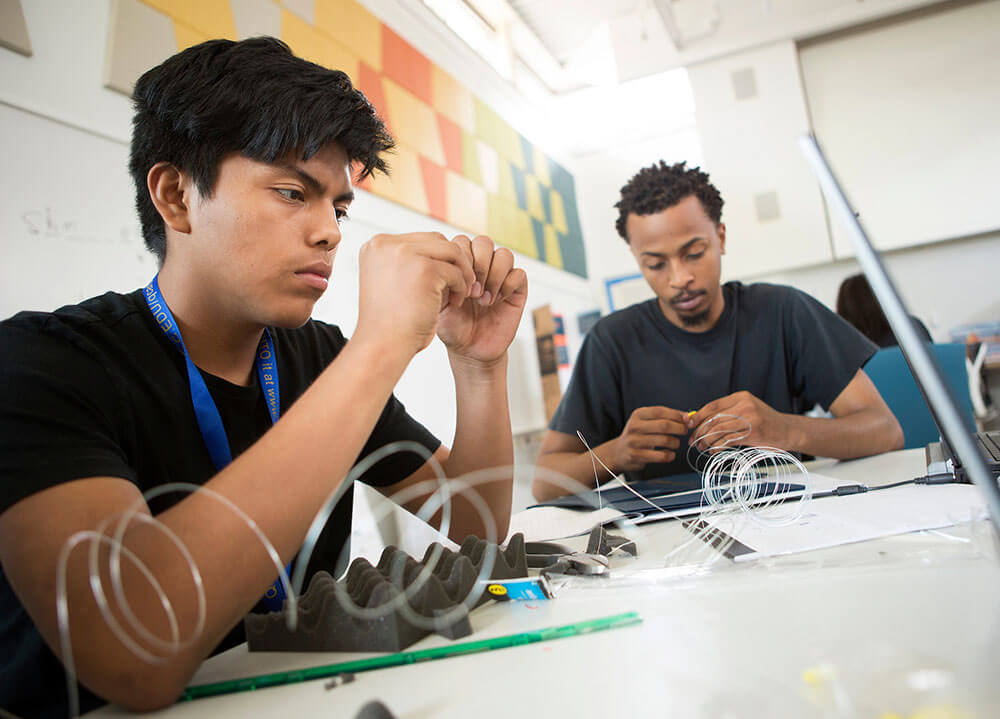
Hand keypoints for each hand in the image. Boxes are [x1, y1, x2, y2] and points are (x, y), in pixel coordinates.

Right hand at [355, 232, 474, 355]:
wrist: (382, 346)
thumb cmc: (389, 323)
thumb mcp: (391, 283)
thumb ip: (408, 262)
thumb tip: (444, 248)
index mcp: (376, 246)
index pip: (419, 240)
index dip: (437, 259)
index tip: (441, 282)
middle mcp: (387, 244)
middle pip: (437, 240)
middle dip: (452, 263)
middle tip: (457, 286)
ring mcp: (405, 254)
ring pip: (451, 251)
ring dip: (461, 273)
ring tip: (459, 294)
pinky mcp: (424, 269)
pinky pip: (456, 272)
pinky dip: (460, 288)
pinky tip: (454, 304)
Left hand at [436, 235, 527, 365]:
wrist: (470, 350)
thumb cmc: (452, 326)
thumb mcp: (438, 302)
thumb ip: (439, 279)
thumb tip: (444, 262)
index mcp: (461, 264)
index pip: (463, 242)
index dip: (461, 260)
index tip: (457, 286)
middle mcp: (482, 265)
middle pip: (484, 242)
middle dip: (479, 265)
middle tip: (473, 292)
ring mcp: (501, 276)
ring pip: (505, 254)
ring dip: (494, 276)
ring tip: (484, 300)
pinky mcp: (517, 289)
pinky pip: (519, 274)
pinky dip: (508, 286)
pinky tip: (497, 302)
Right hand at [608, 407, 688, 471]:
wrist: (618, 452)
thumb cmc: (638, 435)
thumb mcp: (645, 421)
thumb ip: (664, 417)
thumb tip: (687, 417)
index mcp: (637, 415)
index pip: (660, 411)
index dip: (676, 415)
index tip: (687, 419)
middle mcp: (634, 427)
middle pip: (664, 425)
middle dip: (680, 428)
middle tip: (685, 431)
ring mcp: (634, 442)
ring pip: (664, 441)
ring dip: (675, 442)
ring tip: (676, 443)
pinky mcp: (636, 456)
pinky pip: (661, 456)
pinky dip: (670, 455)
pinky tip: (669, 454)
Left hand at [689, 391, 791, 452]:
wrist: (790, 430)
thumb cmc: (766, 422)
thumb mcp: (748, 409)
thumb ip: (728, 412)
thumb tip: (700, 421)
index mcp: (741, 397)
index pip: (713, 406)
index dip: (698, 416)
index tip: (689, 425)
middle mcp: (745, 405)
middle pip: (714, 418)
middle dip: (700, 431)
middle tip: (693, 440)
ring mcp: (750, 419)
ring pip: (719, 430)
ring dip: (707, 441)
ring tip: (702, 447)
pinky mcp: (753, 433)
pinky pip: (728, 440)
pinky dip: (717, 447)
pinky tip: (714, 450)